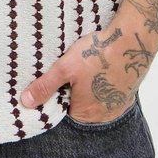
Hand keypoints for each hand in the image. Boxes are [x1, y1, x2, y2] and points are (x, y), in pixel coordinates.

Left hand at [19, 20, 151, 123]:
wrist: (131, 40)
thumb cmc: (97, 55)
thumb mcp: (65, 68)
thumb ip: (45, 86)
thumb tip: (25, 102)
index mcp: (85, 114)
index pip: (63, 115)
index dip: (53, 101)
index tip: (48, 88)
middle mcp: (103, 116)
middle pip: (78, 108)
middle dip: (69, 94)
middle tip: (63, 76)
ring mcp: (117, 105)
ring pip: (93, 100)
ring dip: (85, 88)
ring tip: (79, 71)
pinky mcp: (125, 93)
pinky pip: (107, 93)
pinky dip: (99, 84)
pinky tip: (93, 69)